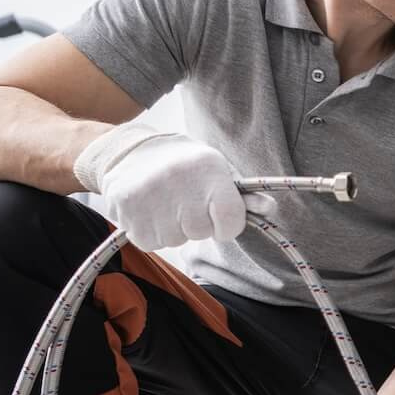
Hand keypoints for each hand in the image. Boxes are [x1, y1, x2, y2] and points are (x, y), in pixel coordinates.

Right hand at [74, 121, 271, 251]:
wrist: (132, 152)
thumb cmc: (187, 167)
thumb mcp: (218, 171)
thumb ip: (244, 195)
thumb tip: (269, 208)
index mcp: (208, 168)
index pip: (231, 221)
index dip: (227, 226)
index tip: (218, 216)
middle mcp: (178, 179)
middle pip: (200, 232)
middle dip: (196, 225)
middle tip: (185, 203)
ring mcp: (149, 194)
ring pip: (174, 240)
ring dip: (172, 229)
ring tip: (164, 204)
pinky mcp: (125, 208)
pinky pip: (149, 242)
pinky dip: (151, 233)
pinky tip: (148, 211)